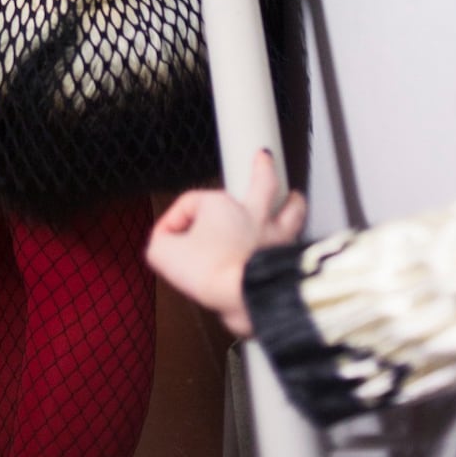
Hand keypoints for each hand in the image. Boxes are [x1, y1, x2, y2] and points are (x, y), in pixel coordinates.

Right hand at [146, 149, 306, 337]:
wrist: (244, 298)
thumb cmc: (210, 272)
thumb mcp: (164, 254)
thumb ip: (159, 242)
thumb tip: (163, 242)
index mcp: (219, 205)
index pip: (190, 203)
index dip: (173, 221)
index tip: (165, 241)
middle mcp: (251, 214)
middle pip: (262, 183)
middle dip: (262, 169)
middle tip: (263, 158)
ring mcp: (272, 237)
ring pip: (290, 211)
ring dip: (293, 203)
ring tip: (295, 197)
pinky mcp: (285, 261)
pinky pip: (294, 247)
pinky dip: (295, 244)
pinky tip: (295, 245)